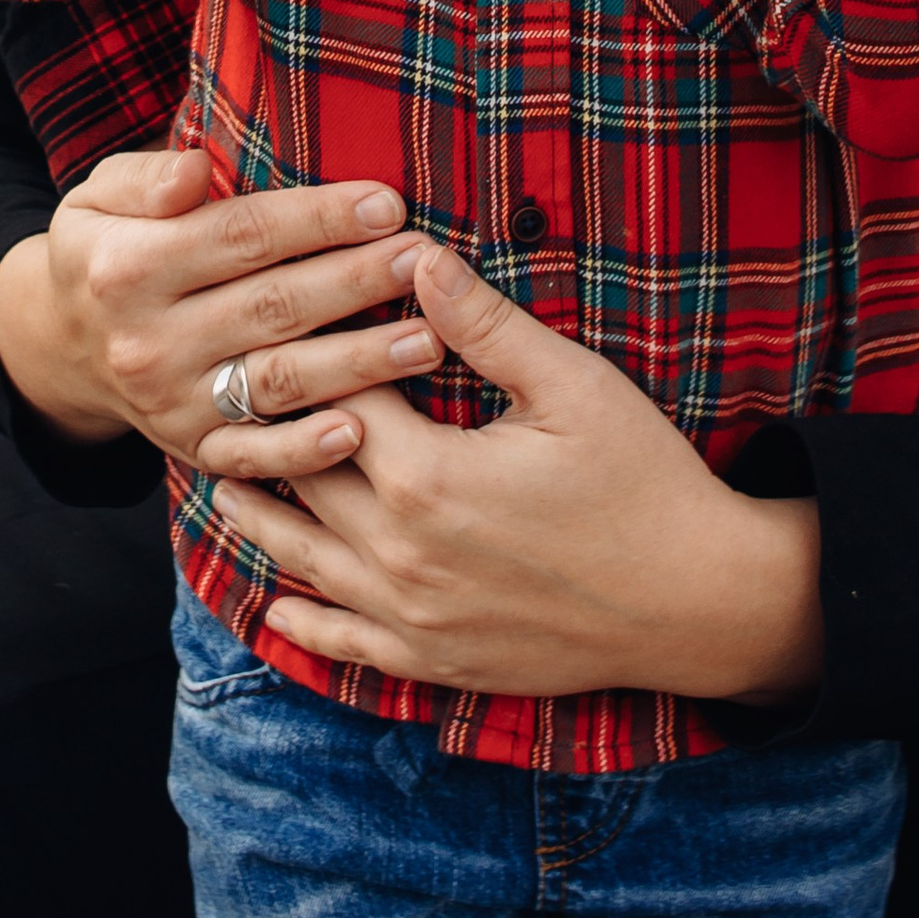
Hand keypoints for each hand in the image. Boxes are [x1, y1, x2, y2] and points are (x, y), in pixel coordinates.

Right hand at [0, 147, 446, 458]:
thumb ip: (145, 178)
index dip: (317, 219)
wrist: (60, 348)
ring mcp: (170, 404)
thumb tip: (195, 169)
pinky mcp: (191, 450)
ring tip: (426, 341)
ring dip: (357, 364)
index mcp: (126, 268)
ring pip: (278, 381)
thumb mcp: (95, 197)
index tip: (386, 203)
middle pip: (271, 306)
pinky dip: (306, 450)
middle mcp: (147, 342)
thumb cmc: (104, 252)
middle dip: (355, 282)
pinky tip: (362, 431)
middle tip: (424, 262)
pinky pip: (254, 455)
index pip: (239, 236)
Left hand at [198, 242, 825, 706]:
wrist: (700, 603)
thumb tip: (415, 255)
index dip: (307, 351)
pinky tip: (274, 604)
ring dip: (257, 514)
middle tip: (225, 389)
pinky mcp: (436, 662)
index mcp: (425, 476)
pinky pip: (344, 645)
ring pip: (300, 560)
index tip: (286, 319)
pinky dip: (300, 622)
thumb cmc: (643, 481)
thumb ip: (483, 324)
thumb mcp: (572, 386)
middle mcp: (399, 553)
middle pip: (296, 478)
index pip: (327, 398)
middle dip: (262, 428)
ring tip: (218, 478)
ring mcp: (412, 617)